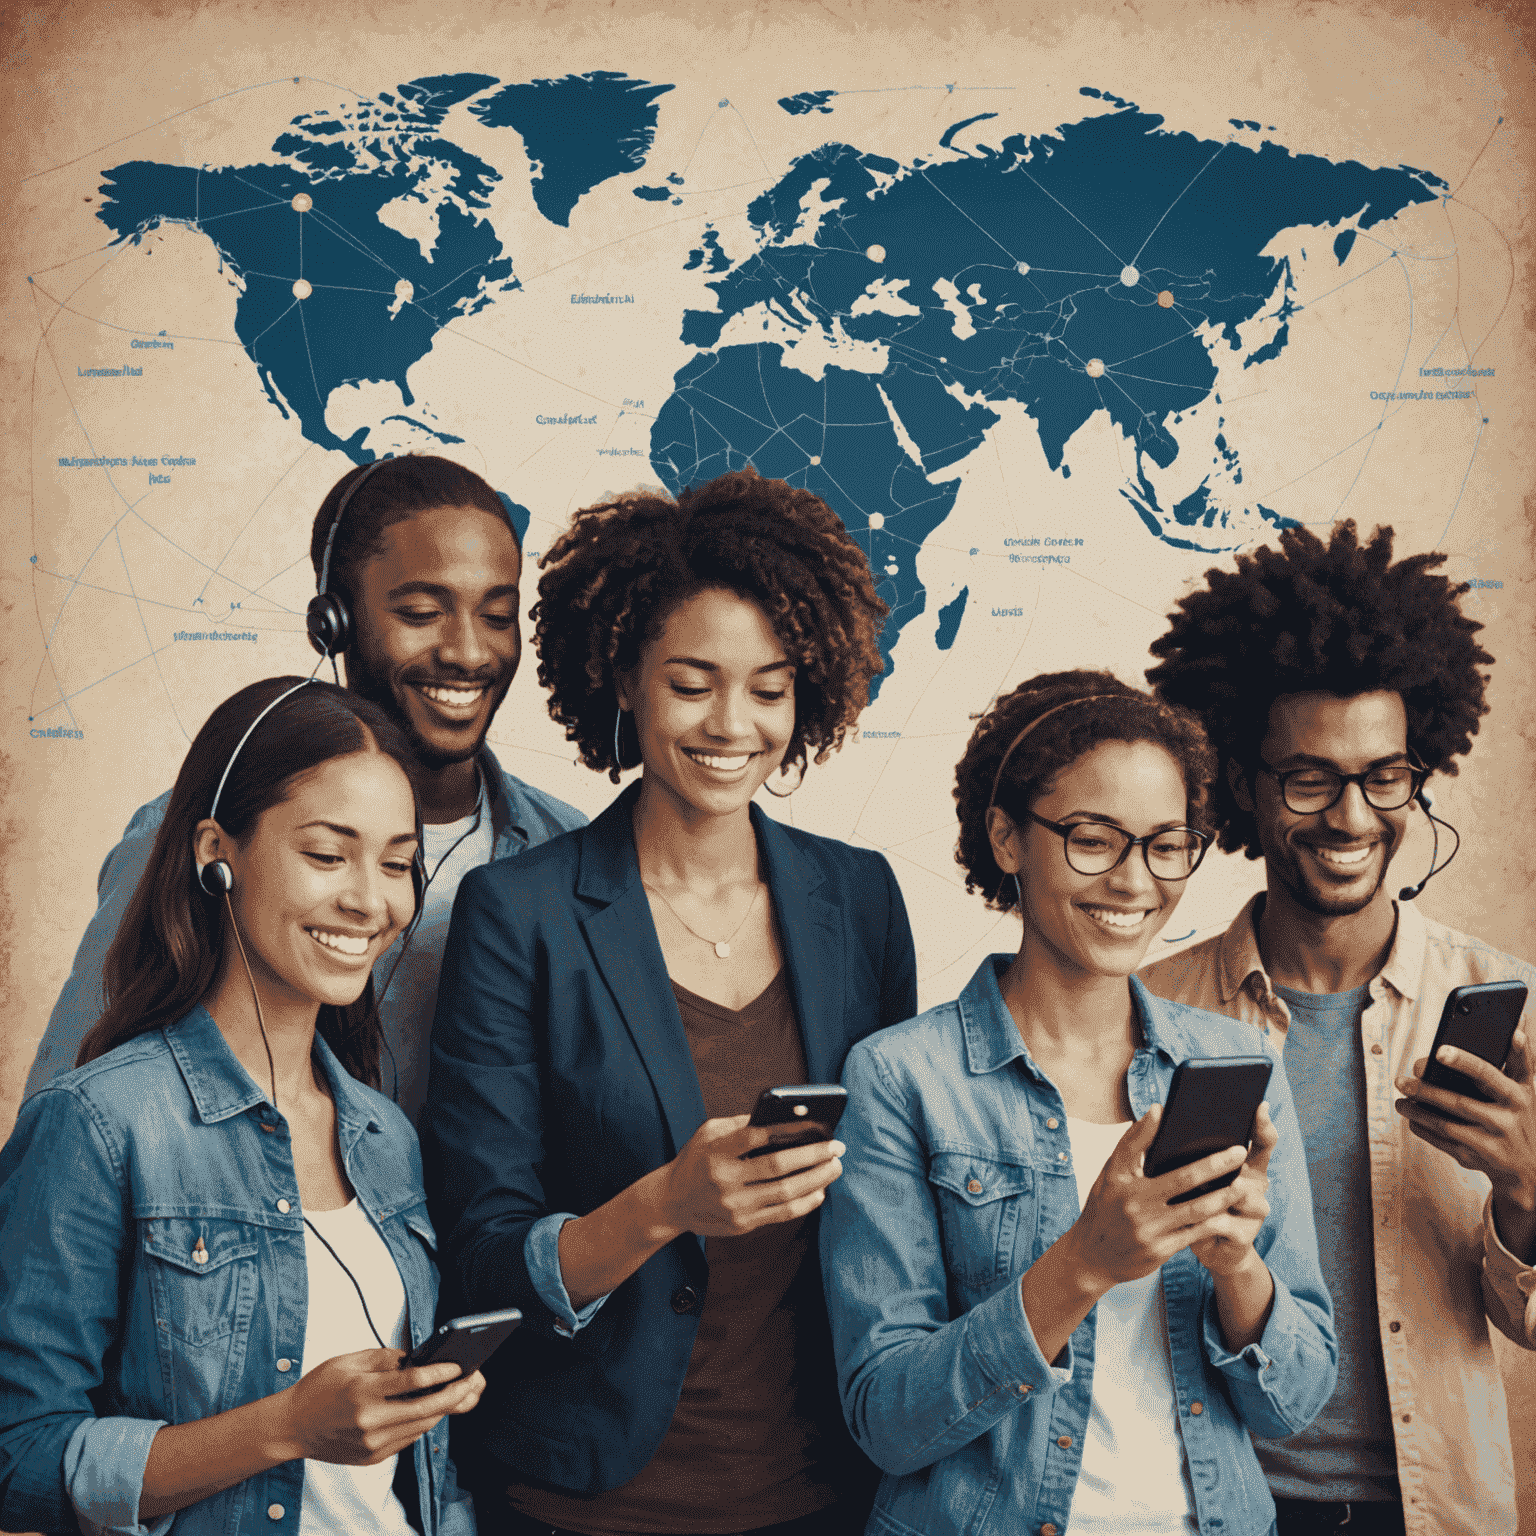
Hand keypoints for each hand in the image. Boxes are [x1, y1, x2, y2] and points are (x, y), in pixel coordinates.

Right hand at [273, 1348, 484, 1464]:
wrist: (291, 1427)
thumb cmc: (319, 1389)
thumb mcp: (348, 1360)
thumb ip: (385, 1358)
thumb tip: (417, 1358)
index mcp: (363, 1391)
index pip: (413, 1382)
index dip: (441, 1373)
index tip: (459, 1366)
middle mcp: (369, 1421)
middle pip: (425, 1409)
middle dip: (456, 1394)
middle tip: (474, 1381)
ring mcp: (371, 1443)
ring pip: (421, 1427)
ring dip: (444, 1410)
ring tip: (461, 1393)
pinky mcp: (372, 1457)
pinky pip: (408, 1438)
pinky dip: (423, 1422)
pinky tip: (433, 1408)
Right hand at [654, 1113, 843, 1239]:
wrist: (672, 1202)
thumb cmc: (696, 1160)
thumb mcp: (707, 1133)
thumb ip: (740, 1123)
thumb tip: (781, 1116)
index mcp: (716, 1152)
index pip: (755, 1137)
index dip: (787, 1129)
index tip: (814, 1124)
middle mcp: (726, 1181)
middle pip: (778, 1166)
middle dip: (813, 1155)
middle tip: (837, 1146)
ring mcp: (735, 1206)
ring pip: (786, 1193)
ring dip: (817, 1179)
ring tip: (835, 1166)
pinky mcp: (743, 1225)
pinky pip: (783, 1214)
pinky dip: (806, 1203)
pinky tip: (820, 1190)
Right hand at [1065, 1105, 1254, 1291]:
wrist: (1092, 1256)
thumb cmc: (1103, 1208)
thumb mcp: (1110, 1174)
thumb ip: (1132, 1143)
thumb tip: (1157, 1111)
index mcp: (1126, 1183)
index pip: (1153, 1155)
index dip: (1185, 1146)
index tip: (1215, 1133)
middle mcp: (1138, 1206)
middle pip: (1186, 1181)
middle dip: (1217, 1166)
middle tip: (1240, 1153)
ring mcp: (1151, 1231)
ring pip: (1197, 1210)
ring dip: (1223, 1196)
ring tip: (1243, 1185)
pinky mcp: (1162, 1251)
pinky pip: (1195, 1234)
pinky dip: (1214, 1222)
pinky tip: (1228, 1213)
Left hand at [1189, 1102, 1276, 1276]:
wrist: (1202, 1247)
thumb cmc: (1190, 1201)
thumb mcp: (1184, 1172)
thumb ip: (1180, 1146)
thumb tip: (1160, 1111)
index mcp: (1244, 1164)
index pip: (1261, 1140)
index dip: (1263, 1124)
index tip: (1260, 1105)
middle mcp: (1254, 1184)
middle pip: (1258, 1162)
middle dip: (1239, 1154)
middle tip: (1232, 1145)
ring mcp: (1253, 1210)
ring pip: (1243, 1191)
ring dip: (1225, 1188)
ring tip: (1215, 1182)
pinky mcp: (1243, 1234)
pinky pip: (1226, 1221)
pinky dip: (1209, 1217)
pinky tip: (1196, 1215)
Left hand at [1395, 1029, 1535, 1255]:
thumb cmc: (1525, 1116)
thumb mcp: (1529, 1089)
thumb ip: (1521, 1060)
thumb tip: (1515, 1031)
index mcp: (1518, 1096)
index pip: (1487, 1074)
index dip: (1464, 1062)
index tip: (1439, 1051)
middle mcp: (1507, 1119)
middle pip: (1460, 1102)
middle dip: (1426, 1091)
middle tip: (1401, 1080)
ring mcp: (1493, 1141)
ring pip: (1448, 1125)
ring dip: (1419, 1112)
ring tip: (1401, 1101)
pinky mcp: (1480, 1158)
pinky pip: (1445, 1143)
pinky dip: (1425, 1130)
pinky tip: (1413, 1119)